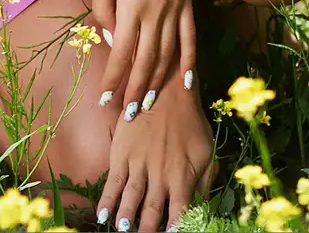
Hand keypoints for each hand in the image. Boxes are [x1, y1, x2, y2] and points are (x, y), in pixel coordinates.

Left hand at [90, 0, 196, 119]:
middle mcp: (156, 12)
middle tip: (128, 115)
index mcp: (131, 5)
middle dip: (135, 91)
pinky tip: (186, 83)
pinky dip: (189, 63)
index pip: (121, 54)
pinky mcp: (189, 3)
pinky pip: (189, 39)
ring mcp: (176, 9)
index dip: (114, 80)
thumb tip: (109, 37)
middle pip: (145, 62)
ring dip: (158, 84)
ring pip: (168, 56)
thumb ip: (103, 8)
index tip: (106, 100)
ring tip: (149, 106)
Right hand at [96, 73, 215, 231]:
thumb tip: (203, 208)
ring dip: (126, 219)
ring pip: (131, 199)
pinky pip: (113, 182)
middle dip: (147, 229)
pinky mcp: (122, 154)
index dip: (176, 227)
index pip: (180, 211)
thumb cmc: (190, 123)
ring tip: (124, 232)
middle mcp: (160, 174)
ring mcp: (139, 165)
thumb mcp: (205, 152)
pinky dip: (107, 200)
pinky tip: (102, 216)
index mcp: (183, 175)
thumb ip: (204, 182)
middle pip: (152, 211)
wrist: (166, 90)